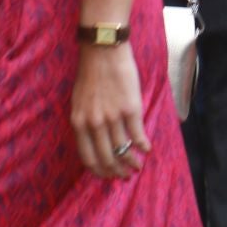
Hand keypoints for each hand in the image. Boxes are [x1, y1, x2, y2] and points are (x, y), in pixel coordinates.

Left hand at [71, 40, 150, 179]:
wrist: (102, 50)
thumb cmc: (90, 74)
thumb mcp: (78, 102)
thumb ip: (85, 122)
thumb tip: (94, 143)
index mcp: (79, 122)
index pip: (88, 157)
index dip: (99, 171)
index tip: (107, 175)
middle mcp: (94, 124)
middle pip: (107, 158)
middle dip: (117, 172)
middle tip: (125, 176)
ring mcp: (112, 117)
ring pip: (123, 150)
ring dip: (132, 162)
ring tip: (137, 166)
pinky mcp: (130, 109)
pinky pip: (138, 135)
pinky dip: (144, 146)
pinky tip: (147, 149)